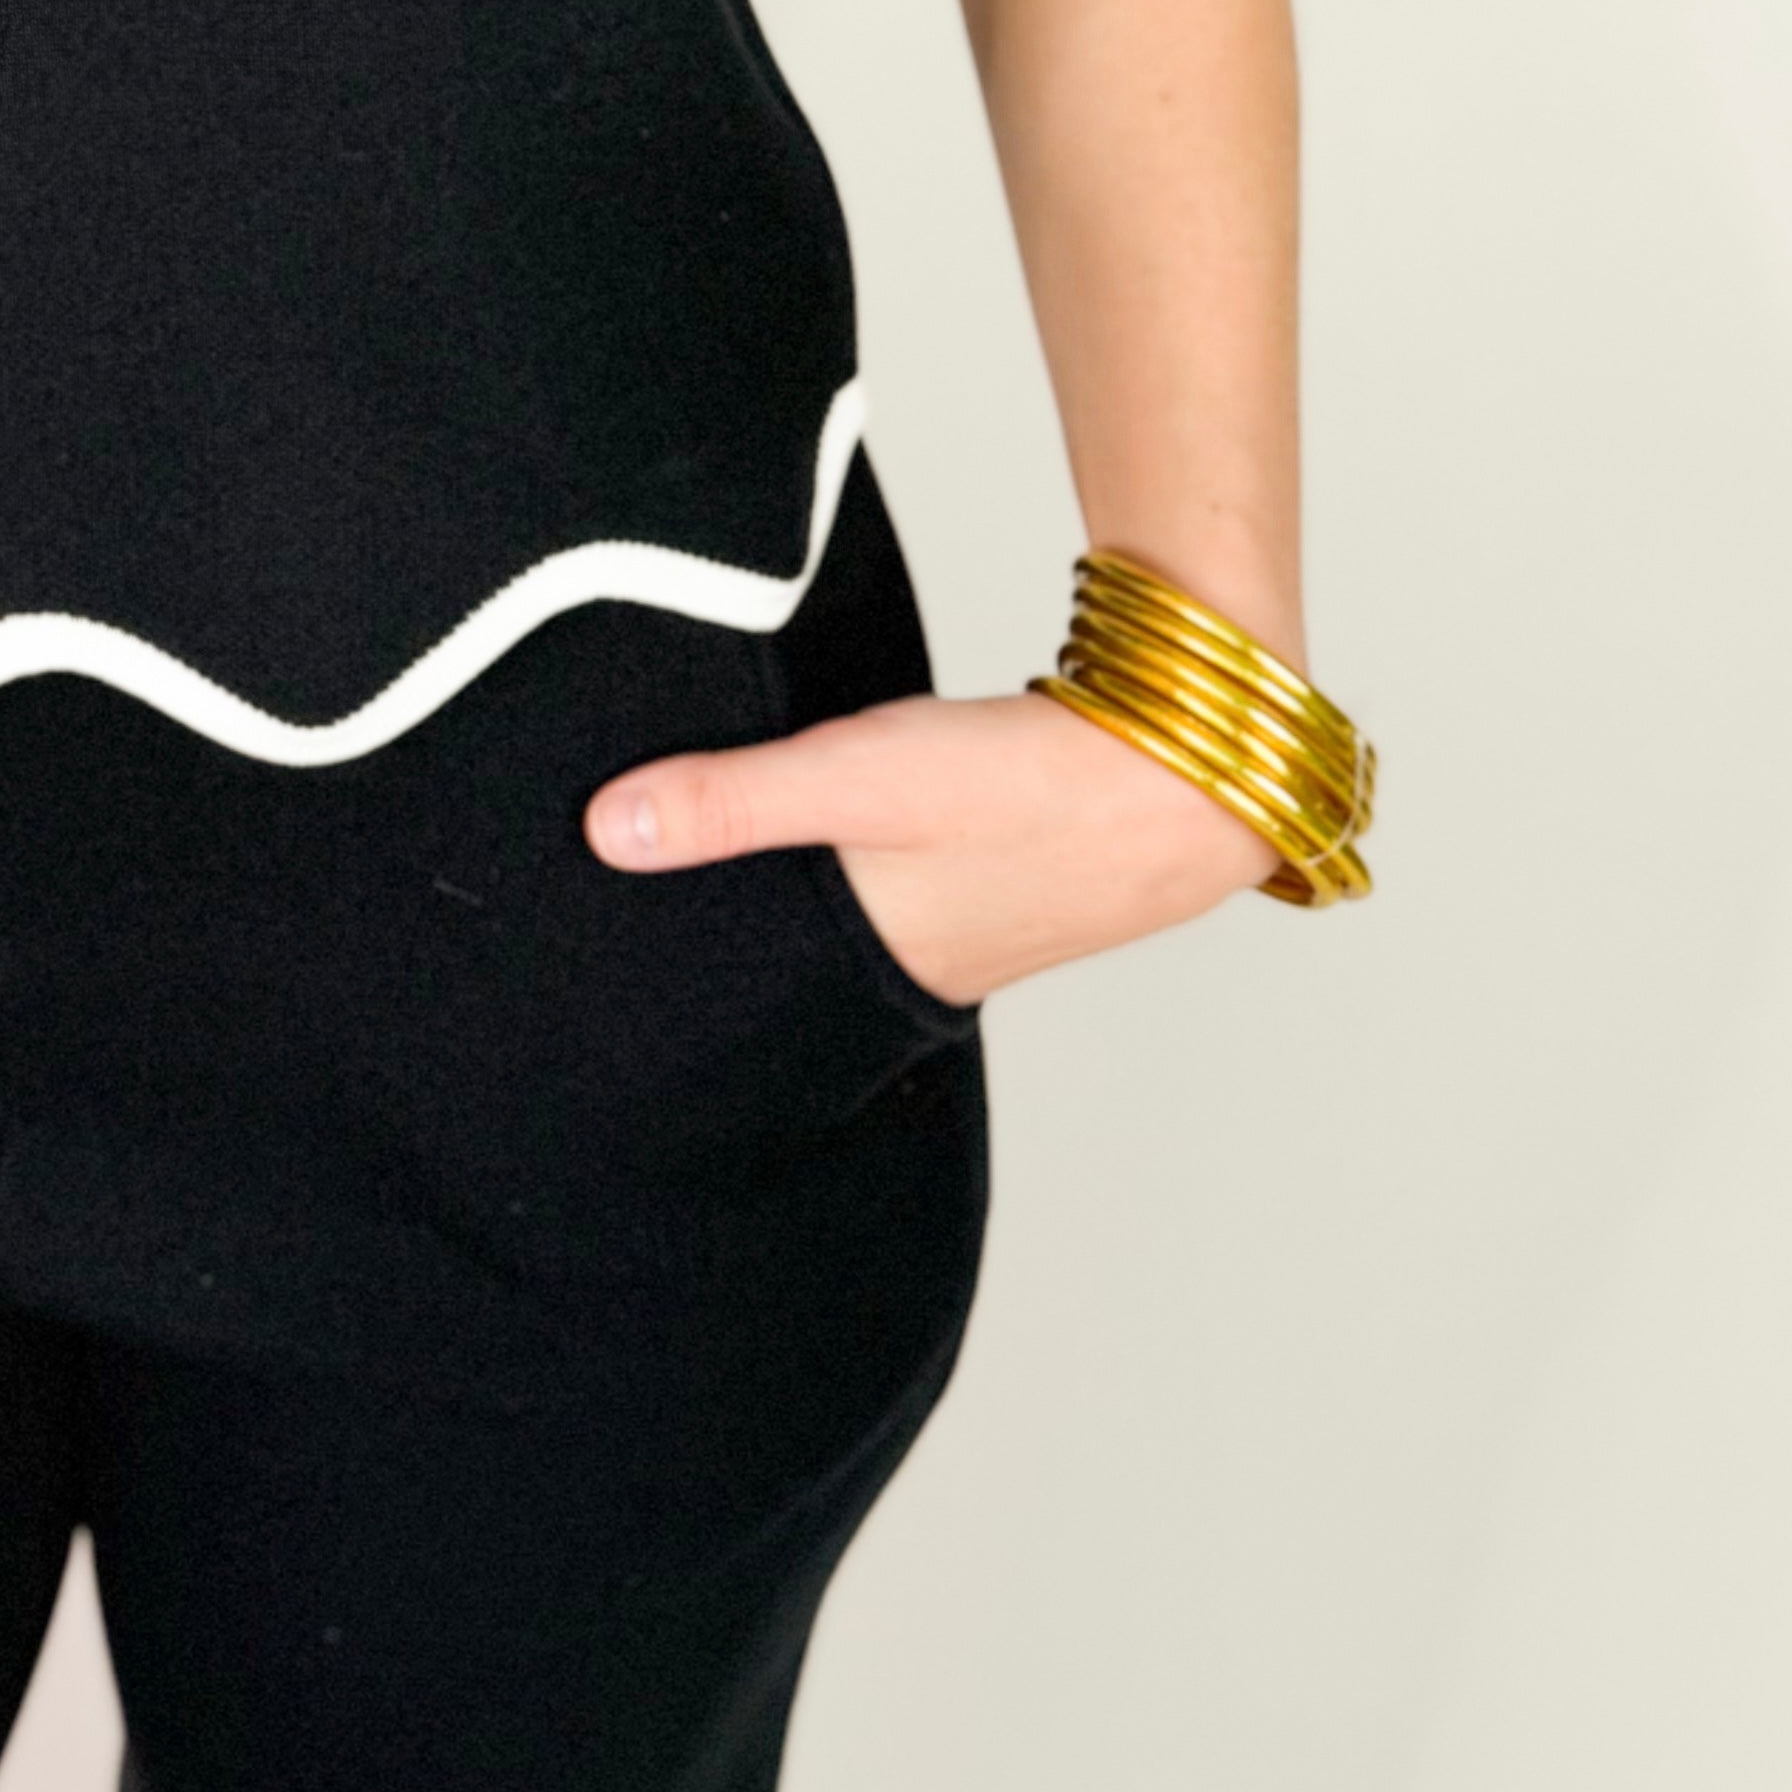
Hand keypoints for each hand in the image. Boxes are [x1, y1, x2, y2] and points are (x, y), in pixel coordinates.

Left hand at [584, 682, 1272, 1007]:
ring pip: (870, 938)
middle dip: (746, 976)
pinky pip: (922, 903)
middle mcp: (924, 970)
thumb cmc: (1023, 780)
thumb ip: (734, 799)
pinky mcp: (1014, 886)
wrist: (1187, 770)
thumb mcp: (856, 775)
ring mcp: (978, 934)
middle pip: (808, 981)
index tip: (620, 1021)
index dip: (694, 1018)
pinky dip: (881, 890)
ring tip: (748, 919)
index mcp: (874, 962)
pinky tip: (868, 860)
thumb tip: (605, 830)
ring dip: (819, 927)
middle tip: (658, 972)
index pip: (757, 1012)